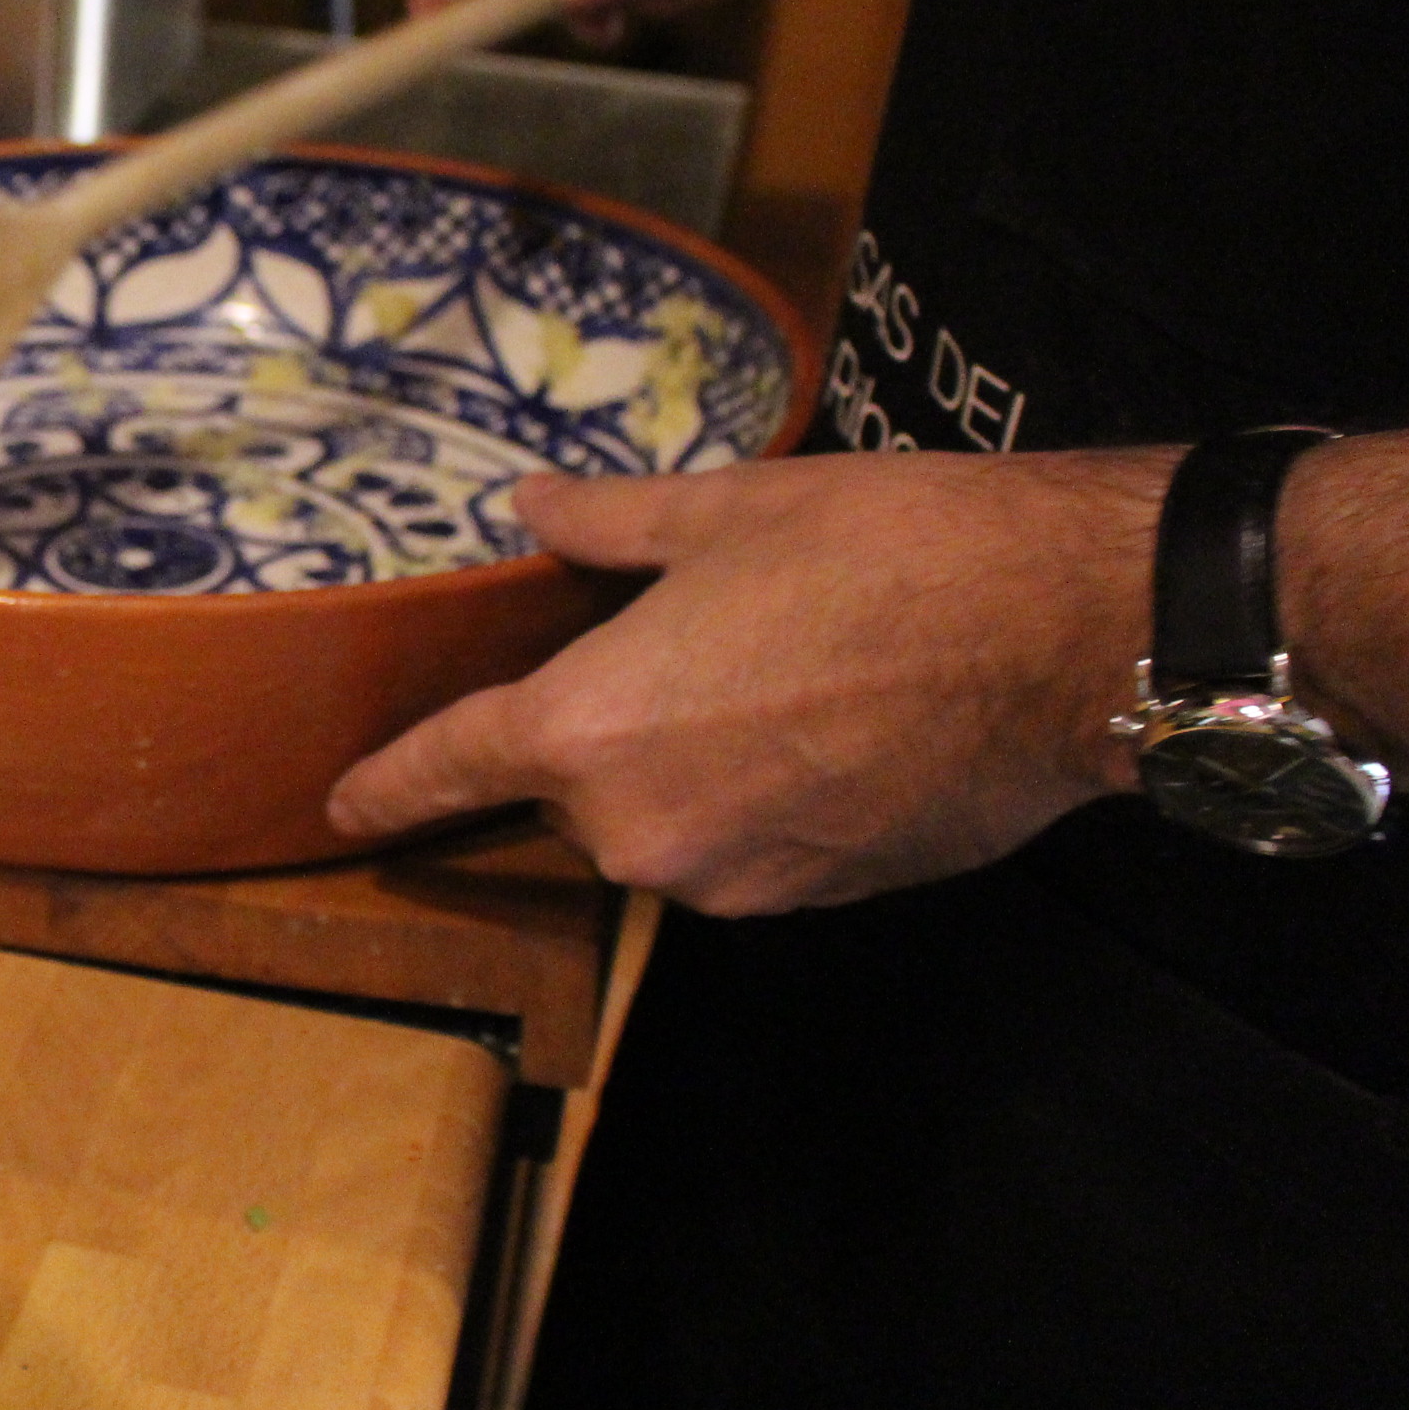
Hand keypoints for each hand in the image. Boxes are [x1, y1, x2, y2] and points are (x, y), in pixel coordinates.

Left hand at [326, 444, 1167, 914]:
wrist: (1065, 635)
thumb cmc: (885, 551)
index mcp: (586, 731)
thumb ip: (610, 526)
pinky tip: (830, 724)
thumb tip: (534, 509)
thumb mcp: (727, 510)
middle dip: (604, 730)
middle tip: (688, 647)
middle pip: (573, 791)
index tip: (343, 806)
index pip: (448, 766)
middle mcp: (640, 830)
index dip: (389, 785)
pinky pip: (747, 848)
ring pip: (665, 822)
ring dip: (690, 765)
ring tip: (779, 673)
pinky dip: (761, 798)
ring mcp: (733, 881)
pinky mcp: (818, 900)